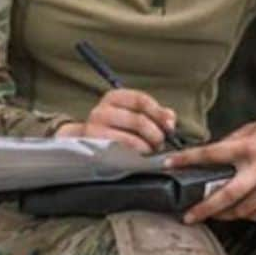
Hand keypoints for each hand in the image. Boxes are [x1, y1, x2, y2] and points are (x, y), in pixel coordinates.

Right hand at [53, 88, 177, 153]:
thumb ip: (154, 113)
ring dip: (147, 148)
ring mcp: (95, 129)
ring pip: (132, 139)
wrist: (84, 143)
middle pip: (139, 121)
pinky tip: (140, 156)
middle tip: (160, 143)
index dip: (159, 113)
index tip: (170, 126)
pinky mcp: (95, 147)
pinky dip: (136, 156)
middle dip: (155, 135)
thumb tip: (170, 118)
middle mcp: (102, 110)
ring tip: (150, 151)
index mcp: (114, 97)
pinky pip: (122, 153)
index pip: (141, 100)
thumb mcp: (131, 114)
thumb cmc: (114, 128)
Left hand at [165, 109, 255, 222]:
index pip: (210, 154)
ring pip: (240, 210)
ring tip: (210, 214)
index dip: (187, 160)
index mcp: (249, 147)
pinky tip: (237, 212)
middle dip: (203, 209)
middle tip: (187, 218)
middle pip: (224, 196)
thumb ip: (234, 142)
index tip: (168, 165)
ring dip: (223, 215)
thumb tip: (212, 154)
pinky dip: (245, 214)